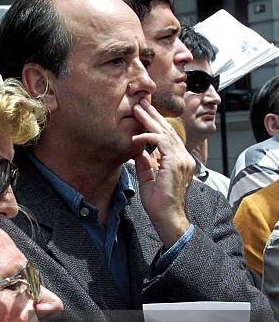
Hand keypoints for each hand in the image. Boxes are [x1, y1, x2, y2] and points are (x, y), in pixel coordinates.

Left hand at [131, 98, 194, 247]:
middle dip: (154, 116)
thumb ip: (146, 164)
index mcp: (179, 162)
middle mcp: (183, 159)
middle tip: (142, 102)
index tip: (145, 114)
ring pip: (166, 133)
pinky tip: (137, 136)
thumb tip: (139, 150)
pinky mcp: (176, 164)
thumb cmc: (159, 204)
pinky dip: (149, 137)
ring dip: (151, 120)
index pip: (168, 138)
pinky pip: (162, 143)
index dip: (156, 125)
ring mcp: (182, 160)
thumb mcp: (148, 179)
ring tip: (138, 109)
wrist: (168, 218)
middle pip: (168, 131)